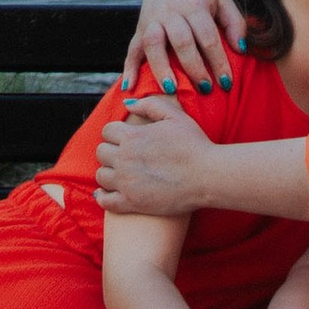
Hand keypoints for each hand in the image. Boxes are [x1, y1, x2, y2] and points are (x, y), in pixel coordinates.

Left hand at [94, 91, 215, 215]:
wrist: (207, 177)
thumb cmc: (194, 145)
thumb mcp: (175, 116)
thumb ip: (149, 105)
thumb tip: (127, 104)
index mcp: (132, 137)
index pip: (107, 131)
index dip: (116, 133)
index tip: (125, 139)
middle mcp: (125, 159)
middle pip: (101, 152)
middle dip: (111, 152)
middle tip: (124, 156)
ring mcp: (126, 183)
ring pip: (101, 176)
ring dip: (109, 173)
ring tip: (121, 174)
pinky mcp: (132, 203)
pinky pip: (104, 201)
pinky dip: (103, 197)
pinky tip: (108, 194)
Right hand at [124, 0, 245, 98]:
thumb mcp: (222, 0)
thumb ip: (235, 23)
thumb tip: (241, 50)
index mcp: (193, 4)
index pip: (207, 36)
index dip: (218, 61)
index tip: (227, 83)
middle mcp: (170, 11)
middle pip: (181, 41)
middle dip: (193, 67)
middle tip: (205, 89)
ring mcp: (152, 19)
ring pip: (153, 43)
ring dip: (160, 67)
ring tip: (171, 89)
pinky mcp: (139, 28)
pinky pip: (131, 48)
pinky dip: (129, 68)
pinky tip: (130, 86)